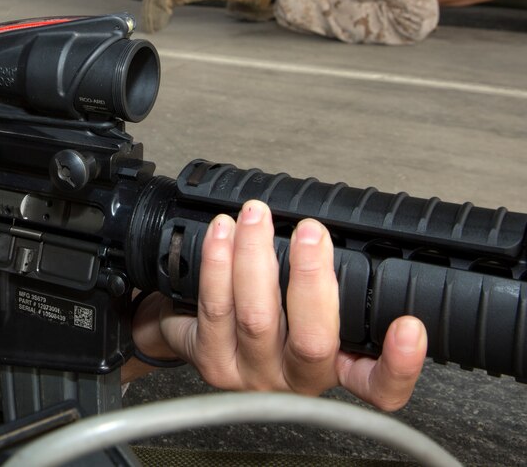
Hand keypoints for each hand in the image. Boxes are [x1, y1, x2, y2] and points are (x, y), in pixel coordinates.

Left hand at [133, 201, 426, 410]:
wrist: (193, 333)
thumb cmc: (264, 313)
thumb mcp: (306, 307)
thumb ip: (328, 286)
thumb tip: (336, 232)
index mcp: (336, 369)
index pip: (379, 387)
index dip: (399, 364)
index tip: (409, 327)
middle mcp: (297, 380)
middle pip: (312, 340)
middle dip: (312, 277)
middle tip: (310, 231)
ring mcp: (252, 374)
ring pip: (257, 316)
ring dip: (255, 255)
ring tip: (256, 216)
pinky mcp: (211, 360)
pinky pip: (216, 307)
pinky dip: (218, 261)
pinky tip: (223, 233)